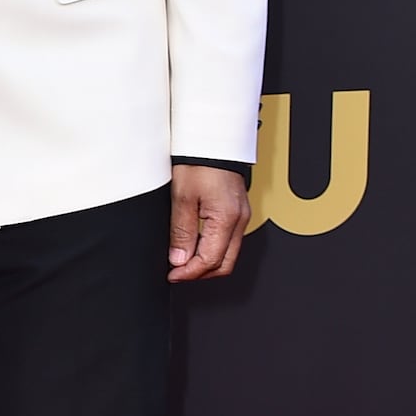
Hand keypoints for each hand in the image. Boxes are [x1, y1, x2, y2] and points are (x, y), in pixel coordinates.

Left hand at [167, 165, 249, 282]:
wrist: (211, 140)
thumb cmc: (199, 162)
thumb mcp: (182, 198)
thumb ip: (182, 232)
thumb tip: (180, 259)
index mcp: (227, 218)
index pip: (211, 260)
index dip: (190, 273)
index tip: (173, 275)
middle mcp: (240, 219)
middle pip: (225, 263)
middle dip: (200, 273)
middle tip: (178, 273)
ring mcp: (241, 215)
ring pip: (228, 253)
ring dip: (206, 262)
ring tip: (183, 261)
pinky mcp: (238, 210)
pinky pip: (229, 239)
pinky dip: (212, 248)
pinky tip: (196, 245)